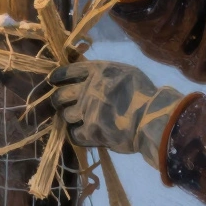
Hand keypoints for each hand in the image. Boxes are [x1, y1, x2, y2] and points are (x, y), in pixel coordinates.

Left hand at [48, 60, 183, 168]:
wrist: (152, 117)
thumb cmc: (145, 93)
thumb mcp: (126, 73)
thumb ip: (107, 75)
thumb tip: (93, 79)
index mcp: (97, 71)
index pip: (66, 72)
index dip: (57, 77)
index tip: (53, 81)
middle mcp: (87, 89)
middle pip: (60, 96)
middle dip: (58, 100)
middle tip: (61, 104)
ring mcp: (86, 111)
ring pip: (66, 115)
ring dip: (70, 117)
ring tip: (77, 120)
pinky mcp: (90, 131)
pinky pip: (74, 134)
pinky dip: (77, 134)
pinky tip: (83, 133)